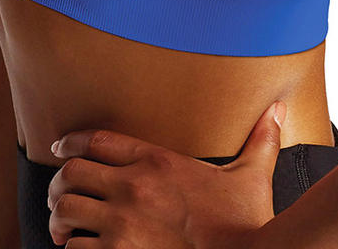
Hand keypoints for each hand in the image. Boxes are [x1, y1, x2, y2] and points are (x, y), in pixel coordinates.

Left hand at [45, 99, 286, 247]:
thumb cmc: (244, 225)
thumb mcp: (251, 177)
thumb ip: (260, 141)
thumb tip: (278, 111)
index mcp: (156, 162)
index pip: (97, 140)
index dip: (72, 142)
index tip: (61, 148)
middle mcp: (132, 189)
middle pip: (70, 174)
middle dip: (59, 184)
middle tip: (60, 193)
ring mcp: (122, 226)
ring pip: (66, 213)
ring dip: (61, 220)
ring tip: (62, 226)